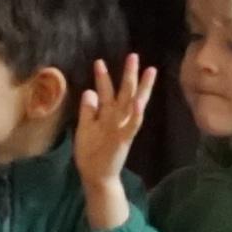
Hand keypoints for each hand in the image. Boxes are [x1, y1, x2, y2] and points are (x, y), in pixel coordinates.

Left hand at [76, 51, 157, 214]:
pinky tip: (138, 103)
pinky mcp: (124, 139)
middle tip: (133, 55)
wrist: (96, 176)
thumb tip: (89, 91)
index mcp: (107, 115)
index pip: (107, 92)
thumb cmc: (91, 153)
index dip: (104, 77)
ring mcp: (122, 127)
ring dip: (139, 88)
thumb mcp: (84, 128)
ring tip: (147, 71)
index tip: (99, 61)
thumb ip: (87, 111)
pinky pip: (132, 125)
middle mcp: (117, 118)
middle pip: (125, 92)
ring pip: (133, 104)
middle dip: (129, 74)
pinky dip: (135, 114)